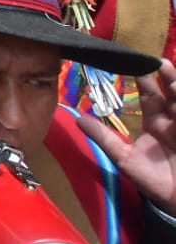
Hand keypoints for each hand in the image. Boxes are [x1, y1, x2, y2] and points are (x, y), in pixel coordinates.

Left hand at [80, 60, 175, 216]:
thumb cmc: (153, 180)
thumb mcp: (125, 158)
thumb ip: (104, 138)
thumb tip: (78, 119)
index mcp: (156, 121)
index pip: (150, 94)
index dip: (146, 79)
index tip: (137, 63)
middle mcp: (173, 120)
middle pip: (172, 92)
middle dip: (168, 77)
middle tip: (160, 63)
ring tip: (173, 80)